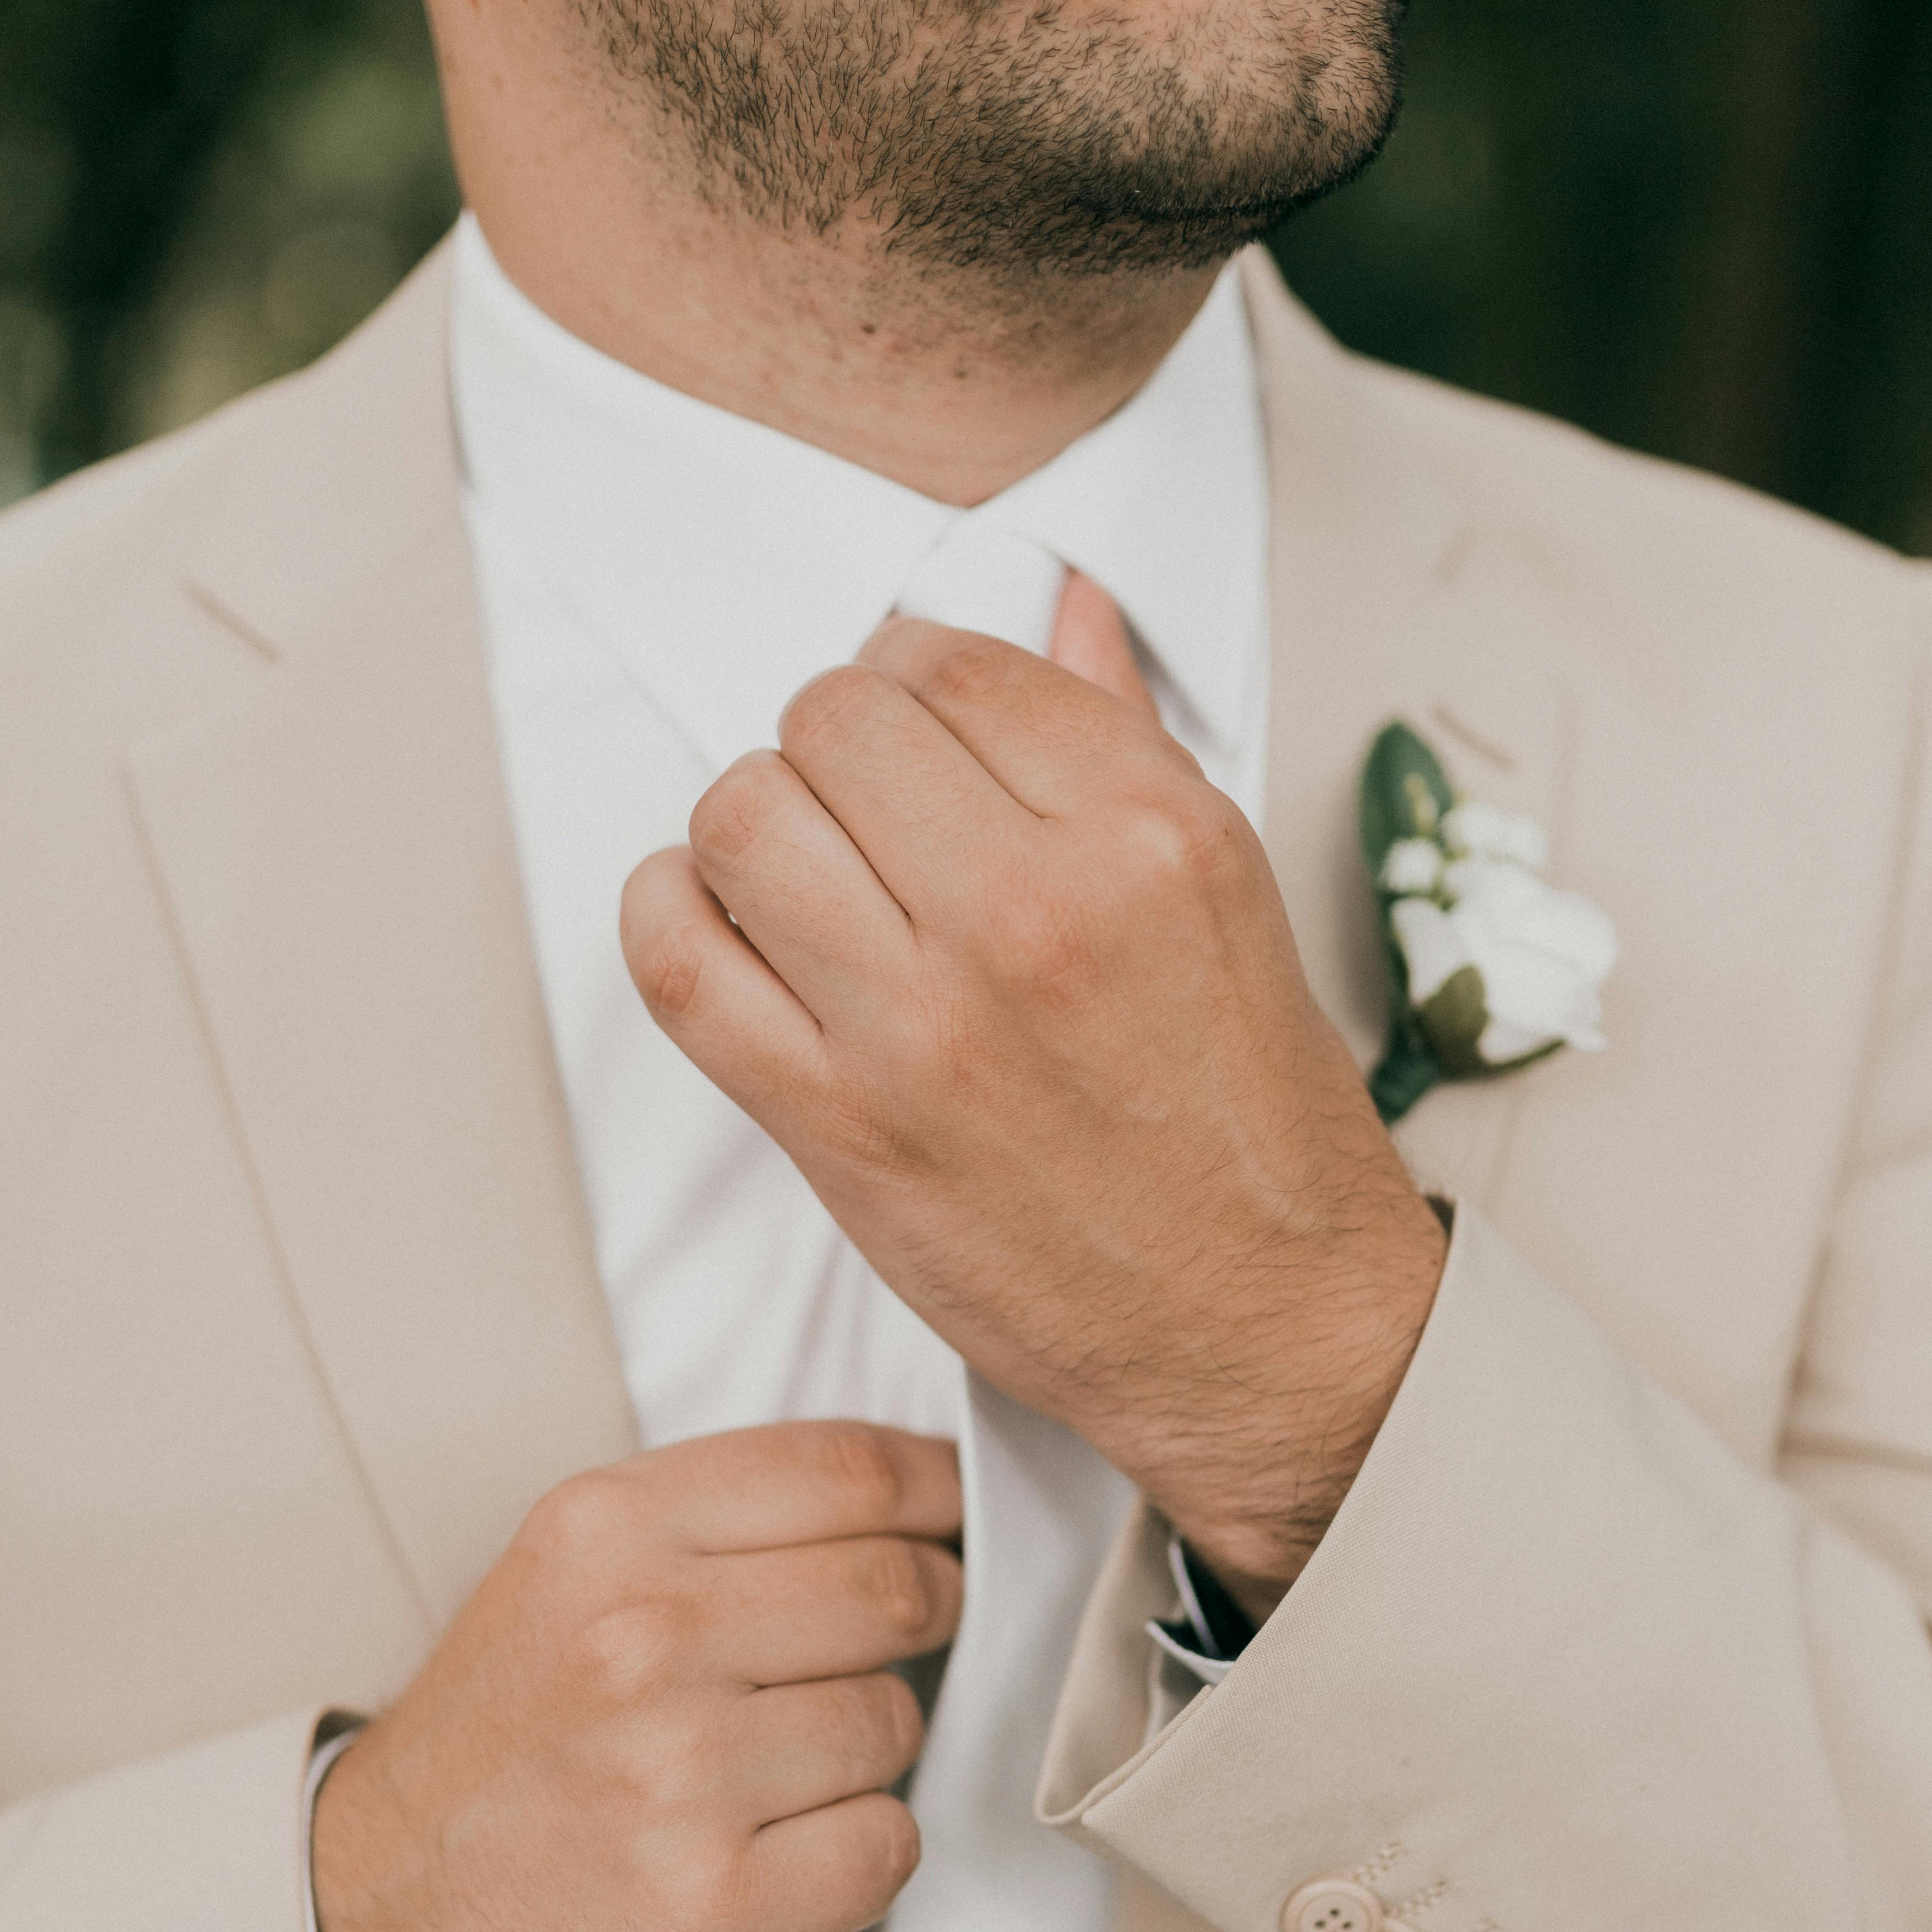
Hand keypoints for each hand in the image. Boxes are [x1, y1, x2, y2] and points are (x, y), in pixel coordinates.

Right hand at [311, 1424, 961, 1931]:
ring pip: (895, 1722)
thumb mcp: (565, 1577)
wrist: (372, 1925)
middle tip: (875, 1655)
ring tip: (773, 1775)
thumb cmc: (498, 1751)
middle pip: (896, 1590)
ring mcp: (683, 1776)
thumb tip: (908, 1500)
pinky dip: (854, 1855)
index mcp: (605, 1532)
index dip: (933, 1496)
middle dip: (917, 1621)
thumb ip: (716, 1526)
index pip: (848, 1473)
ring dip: (864, 1753)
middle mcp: (644, 1638)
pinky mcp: (720, 1905)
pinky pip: (885, 1845)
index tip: (948, 1520)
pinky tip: (775, 1855)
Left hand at [620, 594, 1444, 1601]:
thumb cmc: (1245, 1123)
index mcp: (1148, 834)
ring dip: (746, 831)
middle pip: (831, 721)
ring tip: (797, 884)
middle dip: (827, 751)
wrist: (1262, 1325)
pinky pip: (678, 961)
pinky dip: (668, 918)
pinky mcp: (842, 1125)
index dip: (907, 684)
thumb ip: (1121, 741)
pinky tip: (718, 931)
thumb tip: (1060, 606)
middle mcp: (1036, 913)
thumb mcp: (1223, 896)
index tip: (911, 741)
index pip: (950, 662)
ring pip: (741, 817)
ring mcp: (929, 1024)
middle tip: (858, 820)